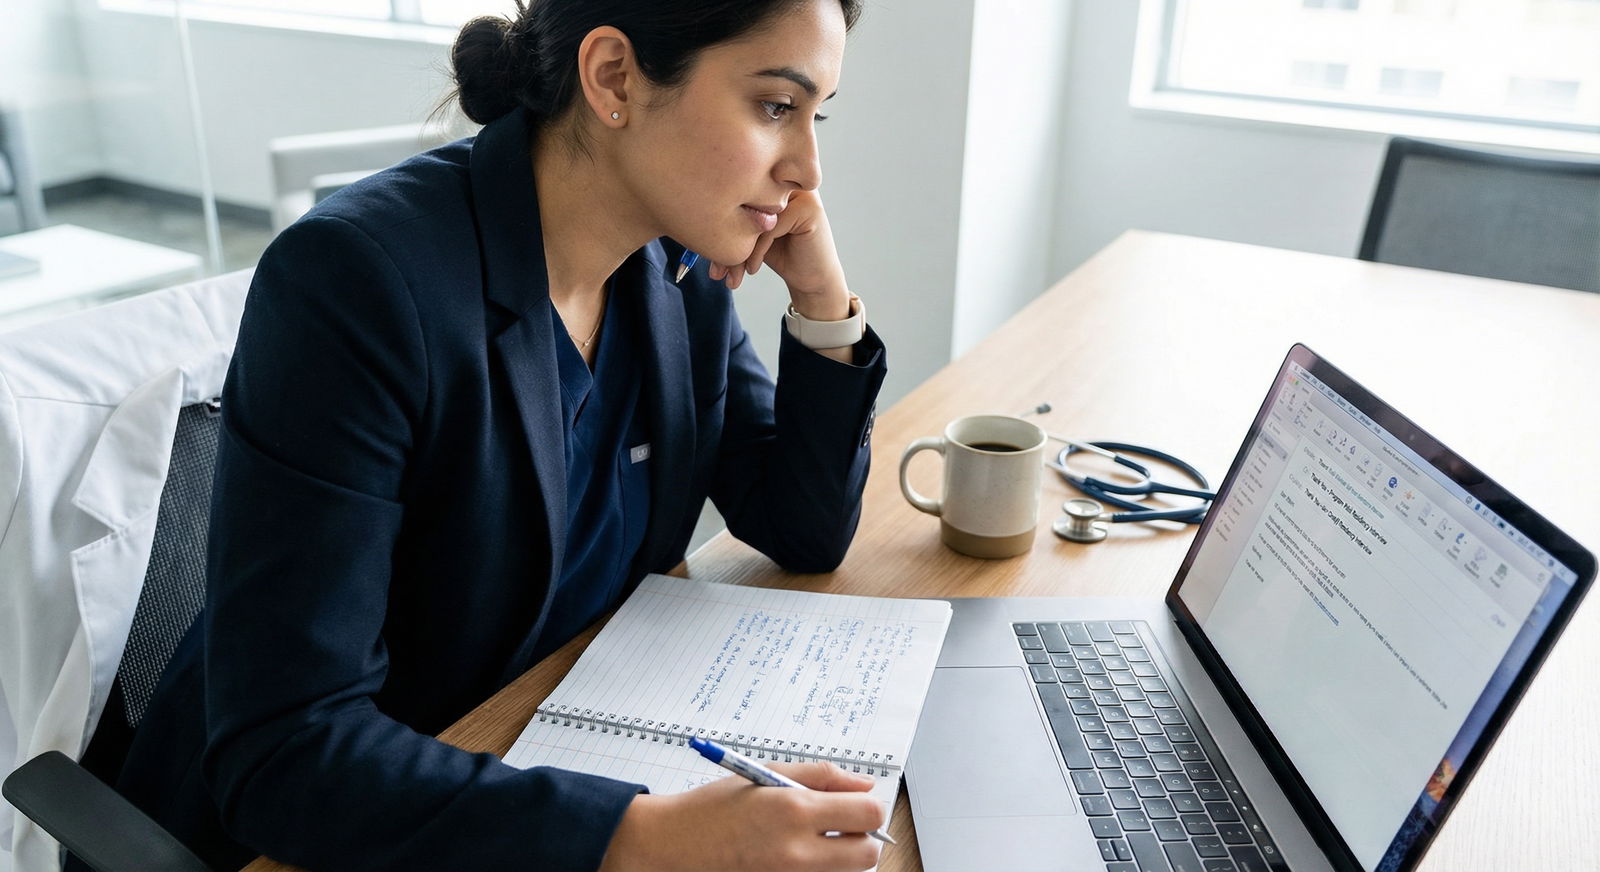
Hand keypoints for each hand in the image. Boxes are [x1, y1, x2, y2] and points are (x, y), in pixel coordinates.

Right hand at [597, 761, 885, 871]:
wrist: (673, 845)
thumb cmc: (714, 808)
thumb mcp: (766, 776)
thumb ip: (822, 776)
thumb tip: (865, 785)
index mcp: (794, 810)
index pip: (869, 814)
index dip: (868, 807)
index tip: (855, 805)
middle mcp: (797, 850)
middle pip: (868, 853)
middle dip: (862, 839)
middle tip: (840, 828)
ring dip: (842, 859)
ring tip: (812, 843)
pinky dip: (819, 871)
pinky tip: (796, 858)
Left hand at [707, 190, 851, 323]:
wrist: (811, 279)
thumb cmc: (778, 255)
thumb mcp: (747, 234)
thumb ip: (728, 220)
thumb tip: (690, 222)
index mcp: (767, 179)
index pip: (733, 196)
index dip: (716, 227)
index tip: (709, 260)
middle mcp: (783, 179)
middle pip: (742, 204)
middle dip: (724, 241)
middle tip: (715, 271)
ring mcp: (799, 191)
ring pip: (755, 217)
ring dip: (739, 250)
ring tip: (732, 276)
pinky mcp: (809, 208)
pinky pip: (770, 228)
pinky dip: (757, 252)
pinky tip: (753, 269)